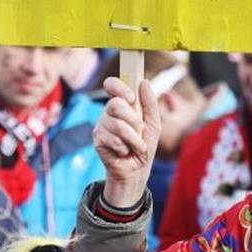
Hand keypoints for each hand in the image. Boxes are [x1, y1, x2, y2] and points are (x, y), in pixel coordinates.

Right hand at [94, 77, 160, 208]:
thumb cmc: (144, 145)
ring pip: (116, 124)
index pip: (112, 85)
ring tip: (136, 146)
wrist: (137, 170)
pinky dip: (125, 147)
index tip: (132, 98)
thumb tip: (144, 82)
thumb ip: (150, 103)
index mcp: (122, 104)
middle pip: (114, 104)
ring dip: (133, 138)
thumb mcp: (154, 123)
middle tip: (140, 130)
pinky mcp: (98, 140)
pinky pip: (112, 138)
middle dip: (133, 120)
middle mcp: (109, 112)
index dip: (119, 87)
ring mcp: (101, 125)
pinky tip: (124, 152)